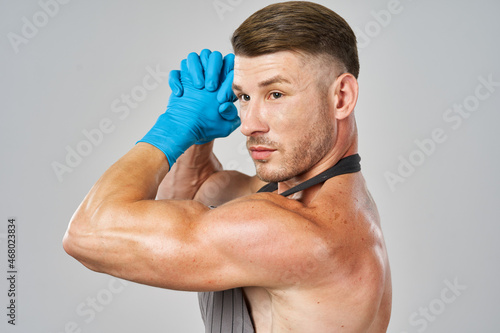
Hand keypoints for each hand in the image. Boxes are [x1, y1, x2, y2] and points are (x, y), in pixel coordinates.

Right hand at [138, 50, 239, 166]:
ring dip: (196, 69)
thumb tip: (226, 105)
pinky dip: (177, 81)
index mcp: (223, 84)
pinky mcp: (179, 81)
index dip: (228, 78)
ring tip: (198, 87)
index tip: (221, 98)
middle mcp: (209, 76)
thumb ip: (231, 116)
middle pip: (214, 55)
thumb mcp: (224, 126)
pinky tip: (180, 94)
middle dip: (213, 69)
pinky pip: (176, 72)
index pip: (230, 66)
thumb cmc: (207, 128)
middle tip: (210, 88)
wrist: (187, 131)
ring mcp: (193, 77)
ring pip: (194, 57)